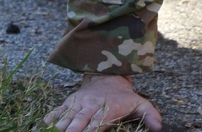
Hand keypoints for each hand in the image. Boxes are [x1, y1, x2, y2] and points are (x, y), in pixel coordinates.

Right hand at [43, 74, 161, 131]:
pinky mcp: (70, 102)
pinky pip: (58, 110)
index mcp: (107, 110)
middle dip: (72, 130)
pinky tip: (42, 125)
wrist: (108, 75)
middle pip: (79, 121)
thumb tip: (159, 127)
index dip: (90, 130)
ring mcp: (79, 104)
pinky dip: (50, 118)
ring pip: (67, 116)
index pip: (97, 123)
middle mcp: (91, 107)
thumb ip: (149, 114)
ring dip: (59, 126)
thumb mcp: (139, 103)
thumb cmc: (124, 96)